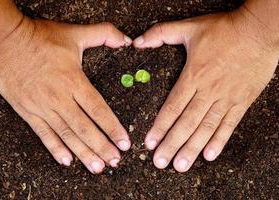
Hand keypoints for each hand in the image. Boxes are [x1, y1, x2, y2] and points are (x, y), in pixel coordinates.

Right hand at [0, 18, 131, 173]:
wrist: (5, 41)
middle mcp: (60, 98)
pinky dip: (55, 148)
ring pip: (67, 135)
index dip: (112, 128)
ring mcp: (43, 107)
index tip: (124, 142)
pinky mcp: (28, 111)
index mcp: (74, 81)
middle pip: (85, 128)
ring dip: (83, 153)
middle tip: (115, 161)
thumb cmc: (40, 38)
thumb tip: (125, 40)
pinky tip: (66, 161)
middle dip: (102, 146)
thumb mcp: (75, 33)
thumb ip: (104, 34)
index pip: (98, 110)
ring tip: (97, 167)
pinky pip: (44, 134)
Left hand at [134, 8, 277, 171]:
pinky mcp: (242, 101)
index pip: (172, 107)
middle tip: (160, 162)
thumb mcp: (189, 27)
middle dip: (171, 144)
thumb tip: (137, 41)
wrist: (260, 31)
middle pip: (186, 123)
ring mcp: (226, 98)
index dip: (160, 126)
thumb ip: (161, 33)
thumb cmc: (225, 30)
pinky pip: (229, 125)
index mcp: (193, 75)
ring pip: (206, 128)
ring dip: (192, 148)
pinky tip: (210, 155)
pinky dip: (219, 140)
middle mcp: (208, 91)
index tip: (150, 142)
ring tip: (180, 165)